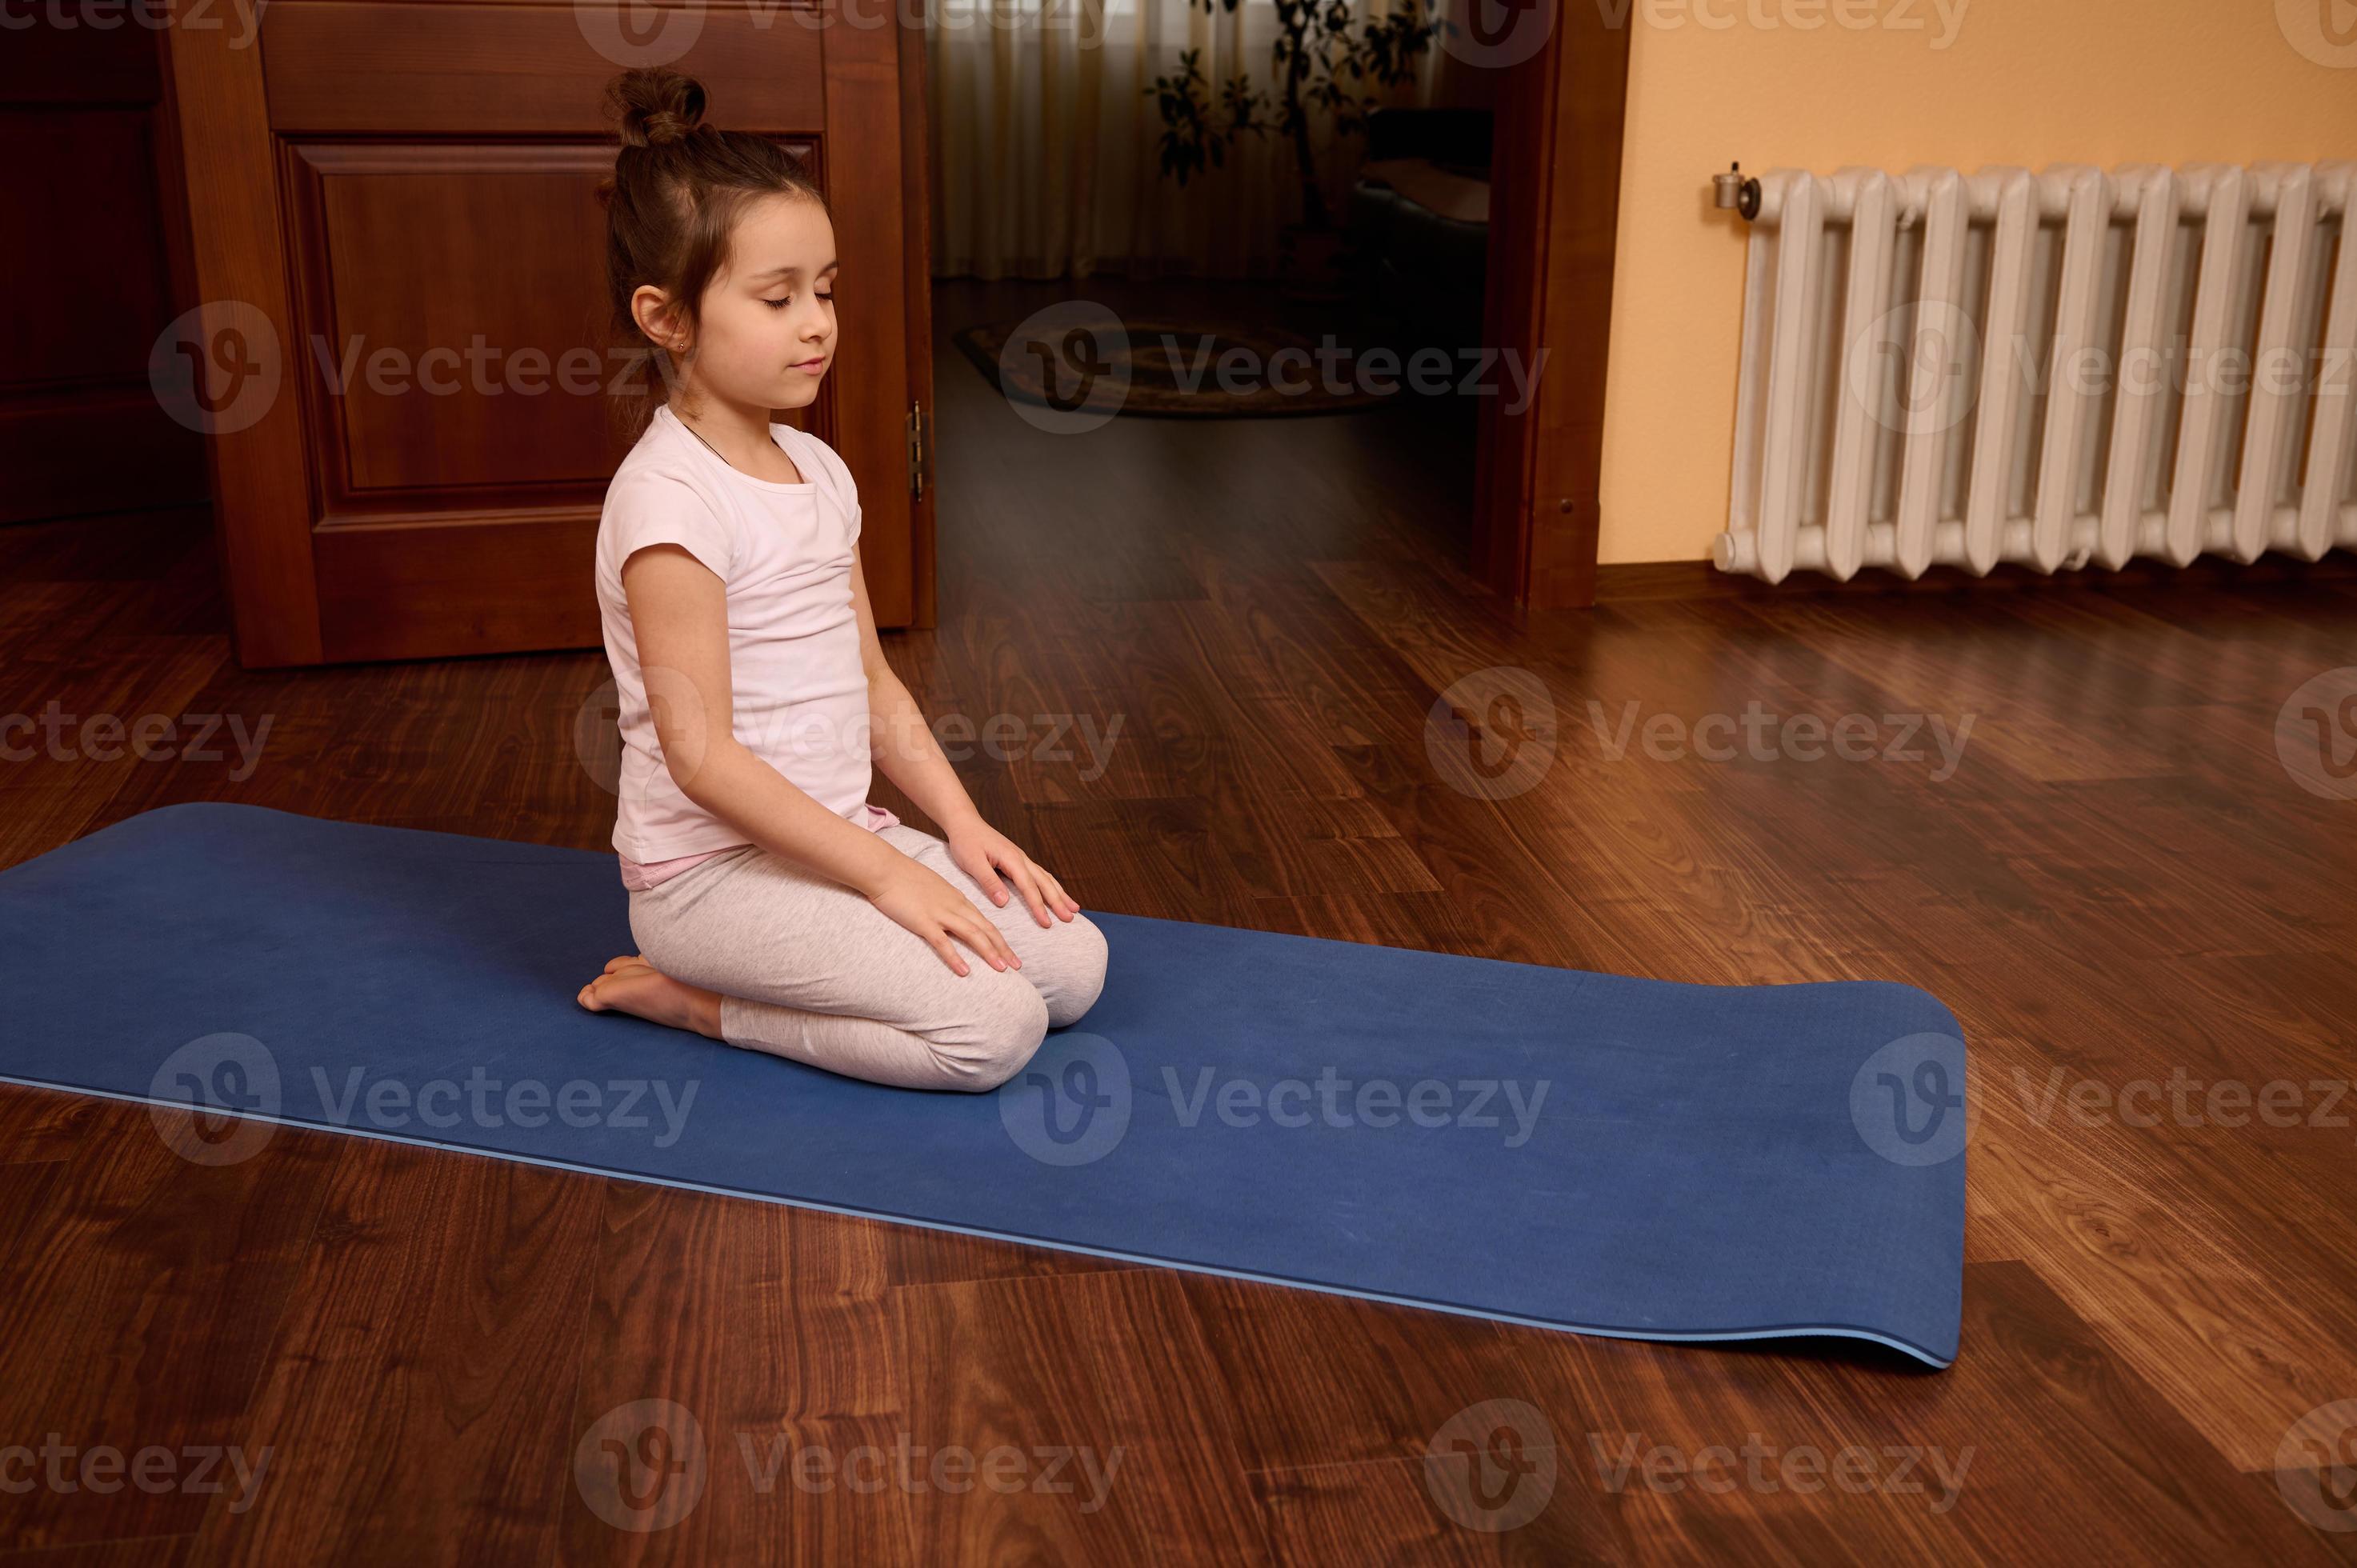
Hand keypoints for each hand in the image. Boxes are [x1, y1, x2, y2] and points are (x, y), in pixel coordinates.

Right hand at [867, 858, 1021, 977]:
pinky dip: (955, 957)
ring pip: (972, 935)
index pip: (986, 922)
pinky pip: (942, 942)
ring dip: (989, 952)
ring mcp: (940, 913)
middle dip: (1003, 949)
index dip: (1001, 940)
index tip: (1012, 955)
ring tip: (1002, 969)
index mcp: (958, 899)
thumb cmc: (905, 877)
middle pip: (986, 929)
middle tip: (1018, 967)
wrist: (885, 868)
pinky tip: (965, 971)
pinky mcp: (923, 921)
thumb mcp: (934, 888)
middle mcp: (955, 906)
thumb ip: (946, 902)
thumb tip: (952, 915)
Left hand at [946, 820, 1080, 928]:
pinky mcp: (1018, 860)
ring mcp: (1022, 858)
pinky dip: (1051, 886)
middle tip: (1070, 919)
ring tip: (1074, 908)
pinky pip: (1040, 875)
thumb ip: (989, 881)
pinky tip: (1057, 893)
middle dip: (1058, 901)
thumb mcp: (972, 862)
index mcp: (1012, 859)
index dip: (1038, 907)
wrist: (965, 823)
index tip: (1046, 923)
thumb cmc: (966, 842)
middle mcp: (1021, 858)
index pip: (1029, 887)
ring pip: (1046, 878)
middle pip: (1044, 883)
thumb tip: (1004, 902)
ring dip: (1060, 894)